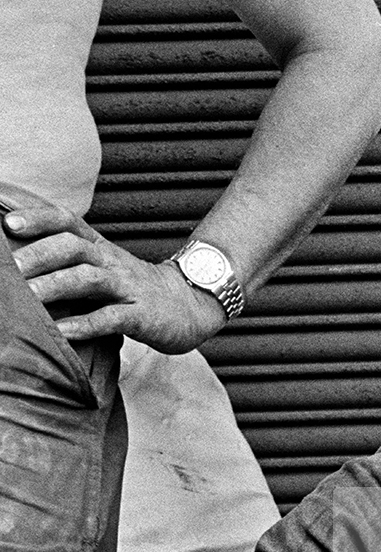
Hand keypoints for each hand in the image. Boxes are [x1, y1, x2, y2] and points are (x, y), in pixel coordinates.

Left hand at [3, 200, 227, 352]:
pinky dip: (85, 324)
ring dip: (57, 285)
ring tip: (30, 297)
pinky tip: (63, 332)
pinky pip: (111, 318)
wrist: (191, 305)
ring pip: (89, 279)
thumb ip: (72, 263)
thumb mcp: (106, 267)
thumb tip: (26, 264)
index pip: (67, 222)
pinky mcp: (142, 316)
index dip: (38, 219)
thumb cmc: (137, 290)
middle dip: (40, 254)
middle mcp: (112, 262)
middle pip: (73, 247)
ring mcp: (128, 288)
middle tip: (12, 267)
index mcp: (100, 247)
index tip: (9, 223)